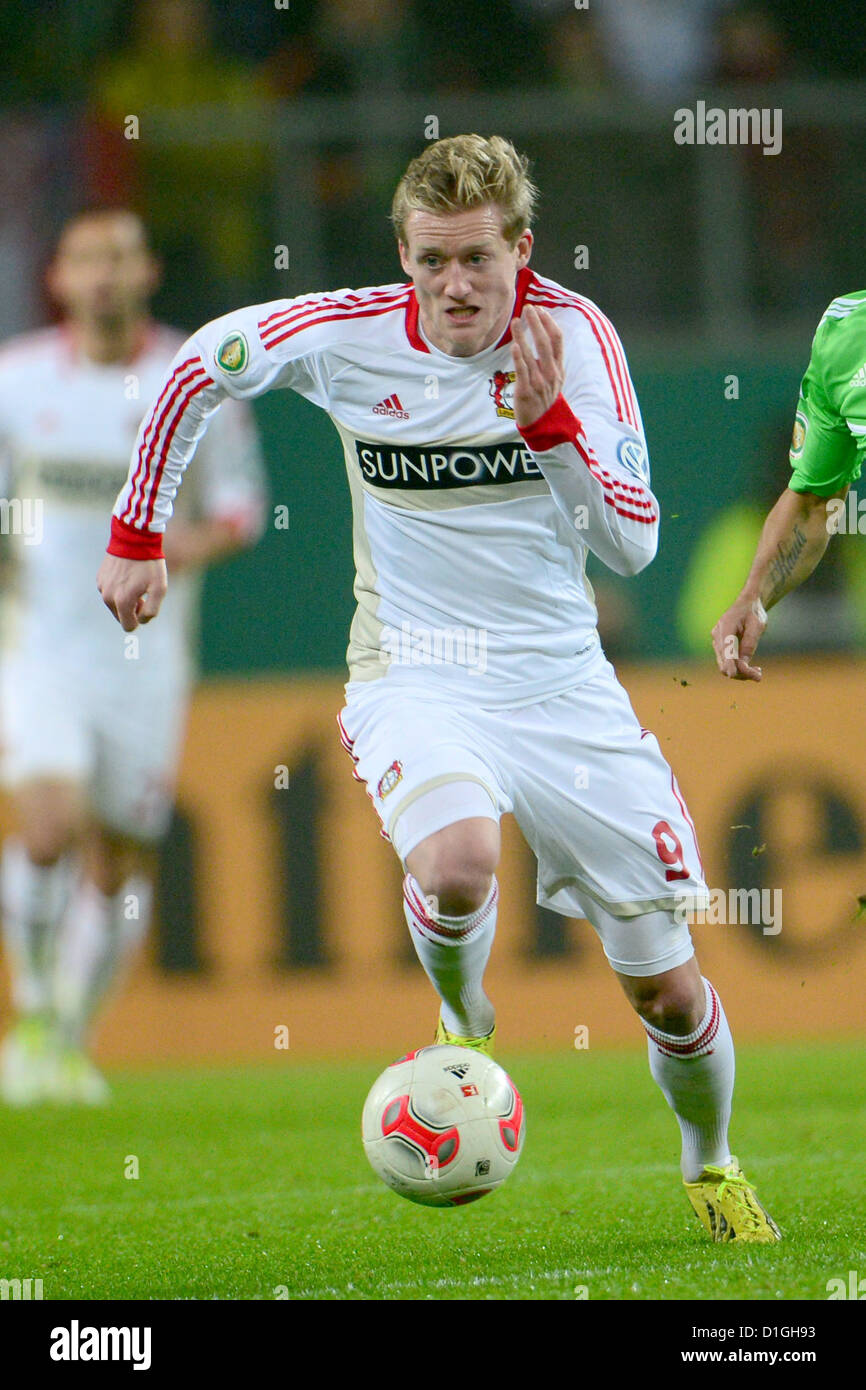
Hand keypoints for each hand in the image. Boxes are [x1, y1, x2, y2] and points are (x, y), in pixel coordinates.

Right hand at [96, 555, 167, 631]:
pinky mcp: (100, 578)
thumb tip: (141, 621)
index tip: (145, 602)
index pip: (129, 626)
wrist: (134, 539)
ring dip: (124, 598)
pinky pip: (109, 592)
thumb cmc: (150, 565)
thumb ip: (152, 611)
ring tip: (135, 581)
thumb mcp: (159, 589)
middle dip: (132, 609)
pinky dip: (118, 588)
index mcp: (122, 601)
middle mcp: (108, 596)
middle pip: (121, 616)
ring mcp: (102, 587)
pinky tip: (127, 574)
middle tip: (142, 592)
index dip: (140, 618)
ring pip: (114, 604)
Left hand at [511, 305, 564, 428]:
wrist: (542, 423)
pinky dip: (519, 357)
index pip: (557, 339)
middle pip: (545, 342)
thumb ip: (551, 358)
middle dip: (537, 323)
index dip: (549, 323)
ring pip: (531, 354)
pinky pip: (523, 371)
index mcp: (558, 367)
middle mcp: (551, 373)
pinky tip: (515, 344)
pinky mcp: (526, 391)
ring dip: (523, 335)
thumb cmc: (545, 396)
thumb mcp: (554, 377)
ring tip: (516, 321)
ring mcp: (539, 382)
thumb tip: (545, 334)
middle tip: (529, 308)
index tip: (540, 310)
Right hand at [712, 595, 766, 679]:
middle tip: (759, 676)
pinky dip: (739, 668)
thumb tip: (743, 663)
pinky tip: (753, 669)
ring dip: (740, 672)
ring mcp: (718, 642)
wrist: (748, 604)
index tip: (733, 674)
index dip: (729, 663)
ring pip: (725, 665)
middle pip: (723, 661)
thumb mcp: (757, 625)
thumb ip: (750, 643)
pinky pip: (728, 662)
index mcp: (726, 626)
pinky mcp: (722, 647)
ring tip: (758, 673)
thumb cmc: (753, 612)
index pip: (725, 648)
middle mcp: (718, 635)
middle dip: (739, 672)